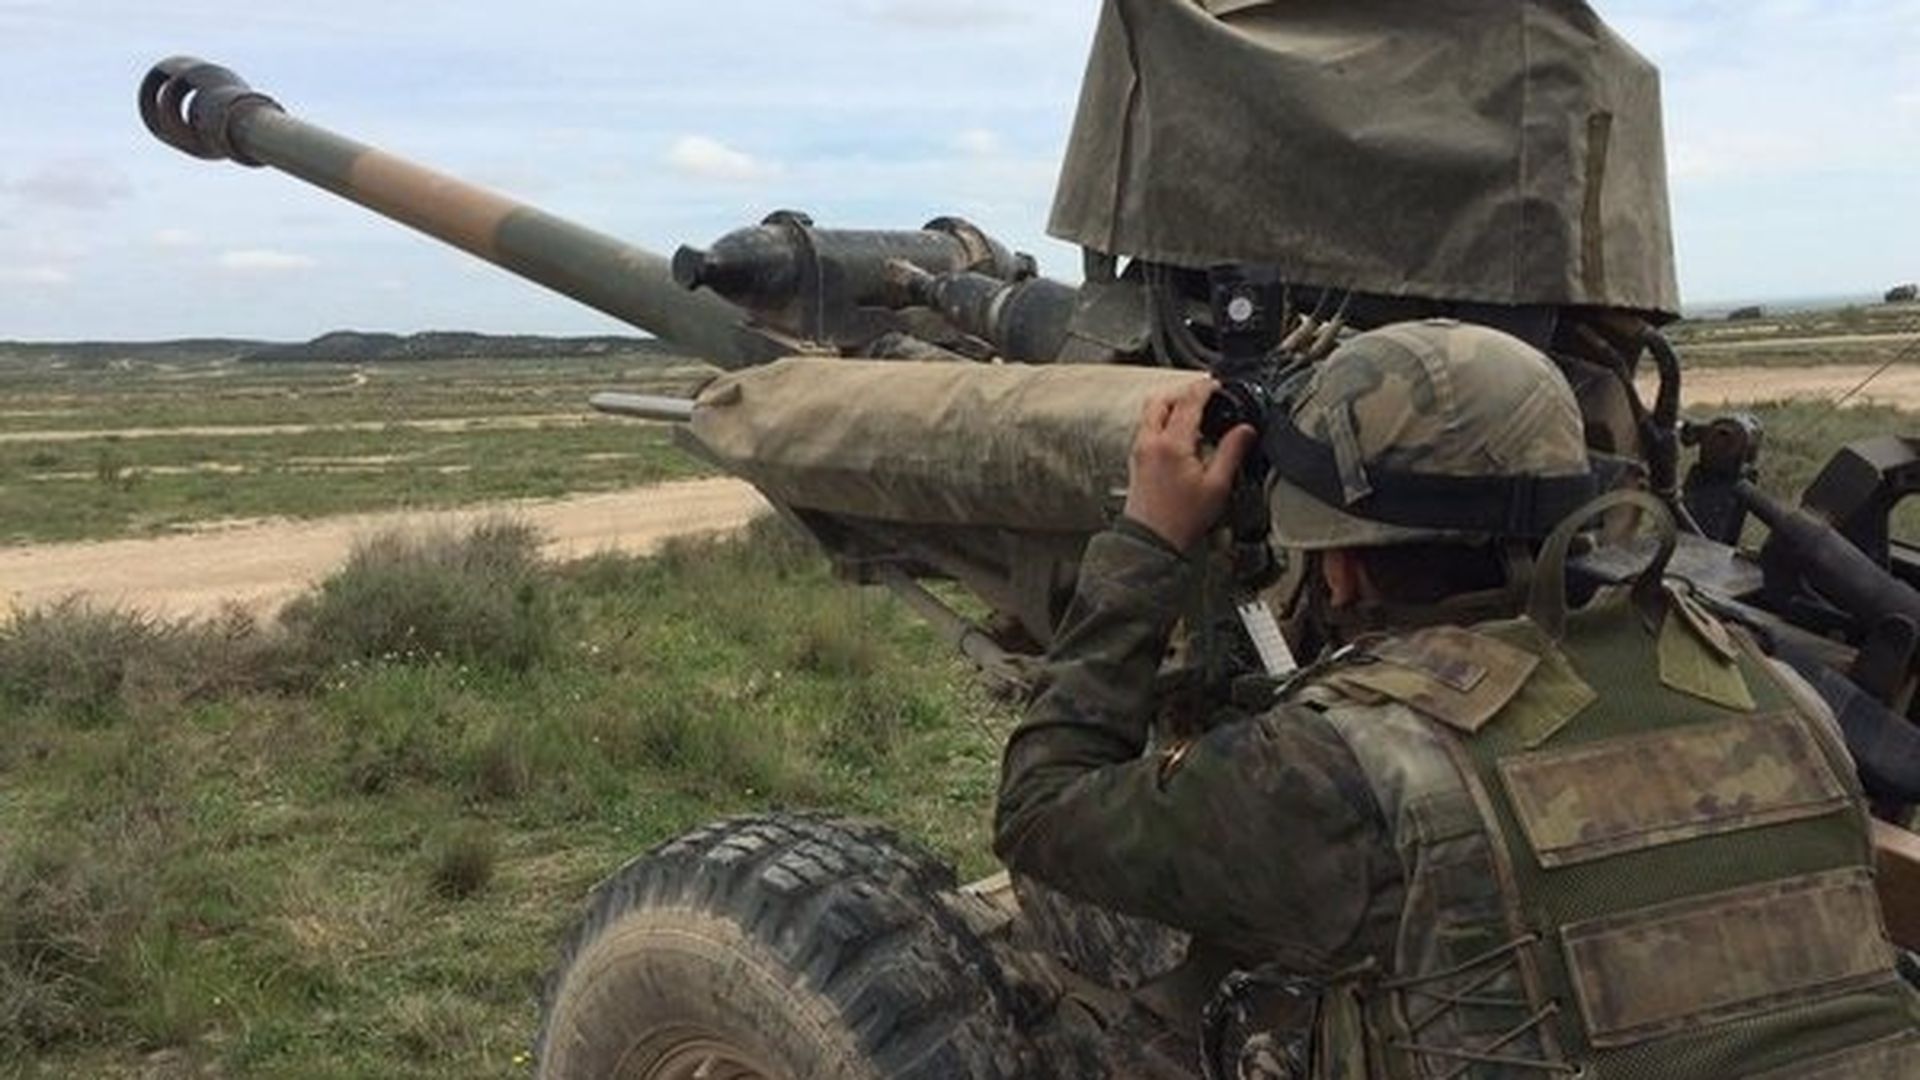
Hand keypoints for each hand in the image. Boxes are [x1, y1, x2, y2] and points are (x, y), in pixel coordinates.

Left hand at [1123, 379, 1256, 552]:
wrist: (1152, 541)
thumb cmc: (1181, 520)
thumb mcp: (1217, 486)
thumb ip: (1232, 452)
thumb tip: (1245, 430)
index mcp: (1171, 443)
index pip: (1188, 401)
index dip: (1204, 387)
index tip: (1215, 384)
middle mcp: (1150, 442)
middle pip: (1161, 399)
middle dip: (1183, 392)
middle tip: (1203, 395)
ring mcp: (1140, 450)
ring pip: (1151, 412)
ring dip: (1170, 405)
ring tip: (1193, 414)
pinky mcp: (1136, 460)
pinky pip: (1147, 428)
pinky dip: (1162, 421)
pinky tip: (1179, 435)